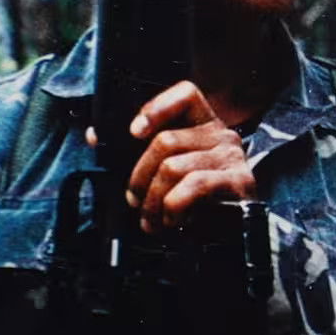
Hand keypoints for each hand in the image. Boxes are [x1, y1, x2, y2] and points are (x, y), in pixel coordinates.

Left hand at [127, 80, 256, 233]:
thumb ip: (134, 153)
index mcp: (203, 125)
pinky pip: (193, 186)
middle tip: (133, 202)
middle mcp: (222, 135)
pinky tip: (174, 220)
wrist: (227, 240)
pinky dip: (174, 207)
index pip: (186, 95)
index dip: (158, 107)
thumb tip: (96, 136)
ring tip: (152, 220)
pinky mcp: (239, 181)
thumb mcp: (162, 173)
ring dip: (153, 200)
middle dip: (139, 176)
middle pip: (166, 140)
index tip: (134, 133)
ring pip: (174, 167)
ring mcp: (232, 157)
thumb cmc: (191, 203)